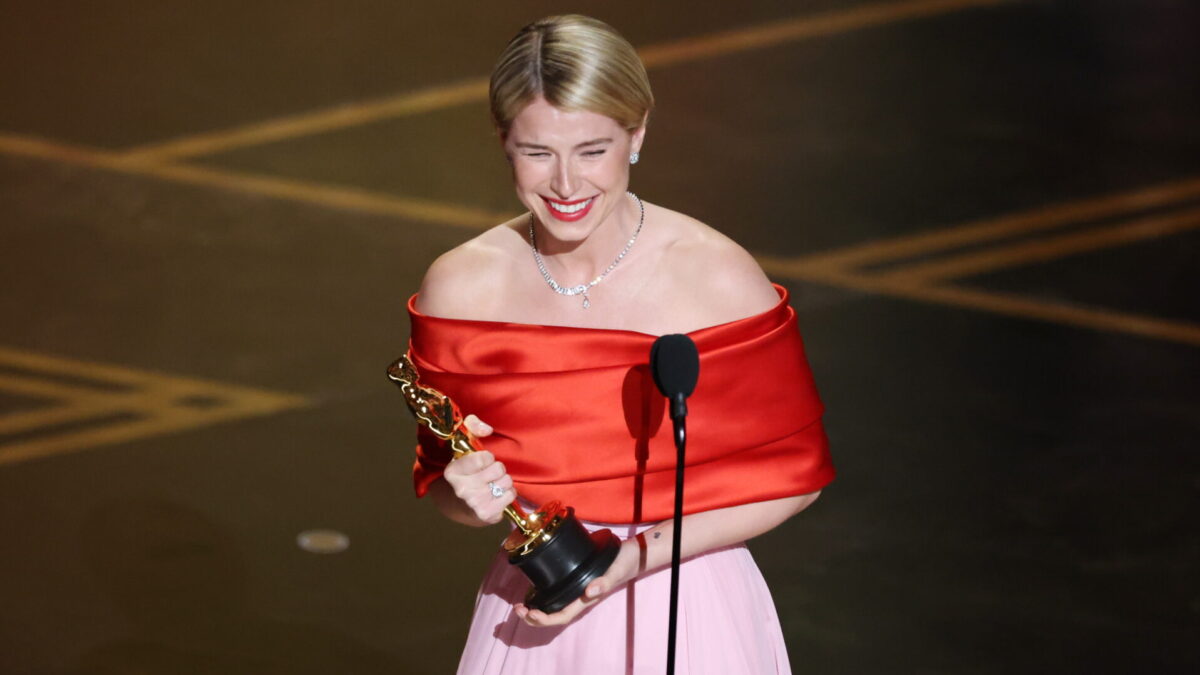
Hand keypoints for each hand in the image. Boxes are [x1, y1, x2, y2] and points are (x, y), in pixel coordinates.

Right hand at [442, 415, 514, 523]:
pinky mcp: (487, 514)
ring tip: (493, 484)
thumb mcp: (464, 445)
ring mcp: (474, 503)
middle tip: (489, 474)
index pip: (484, 458)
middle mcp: (461, 489)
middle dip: (498, 469)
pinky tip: (497, 495)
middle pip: (499, 469)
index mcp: (452, 471)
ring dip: (503, 482)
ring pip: (507, 482)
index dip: (488, 458)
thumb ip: (472, 425)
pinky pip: (511, 495)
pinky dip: (508, 494)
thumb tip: (487, 429)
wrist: (462, 506)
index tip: (482, 462)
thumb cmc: (467, 472)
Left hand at [513, 533, 642, 626]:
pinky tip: (531, 592)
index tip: (529, 612)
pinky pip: (555, 595)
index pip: (561, 617)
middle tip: (517, 608)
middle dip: (533, 617)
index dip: (543, 619)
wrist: (630, 555)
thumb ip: (604, 582)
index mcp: (585, 599)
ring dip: (535, 610)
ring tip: (519, 605)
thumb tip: (589, 592)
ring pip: (552, 607)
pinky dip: (541, 597)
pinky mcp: (574, 581)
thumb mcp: (615, 571)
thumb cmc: (622, 564)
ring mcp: (575, 591)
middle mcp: (578, 598)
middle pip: (552, 616)